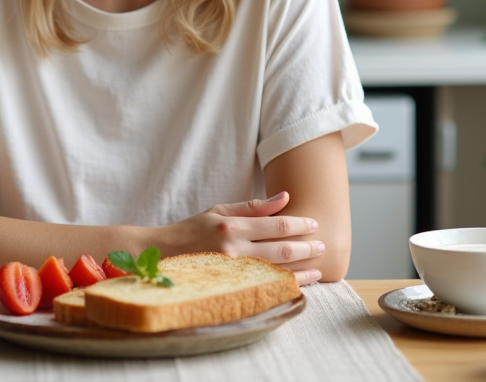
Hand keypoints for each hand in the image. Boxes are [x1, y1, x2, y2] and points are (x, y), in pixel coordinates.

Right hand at [164, 191, 323, 286]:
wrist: (162, 255)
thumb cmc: (192, 230)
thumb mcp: (219, 210)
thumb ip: (253, 207)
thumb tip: (285, 197)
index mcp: (232, 226)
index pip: (276, 225)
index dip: (299, 224)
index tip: (314, 224)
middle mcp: (233, 250)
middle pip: (281, 249)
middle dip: (306, 247)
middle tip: (322, 245)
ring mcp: (232, 272)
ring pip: (276, 271)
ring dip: (301, 270)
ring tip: (318, 268)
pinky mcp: (229, 287)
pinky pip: (263, 287)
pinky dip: (282, 286)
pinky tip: (296, 284)